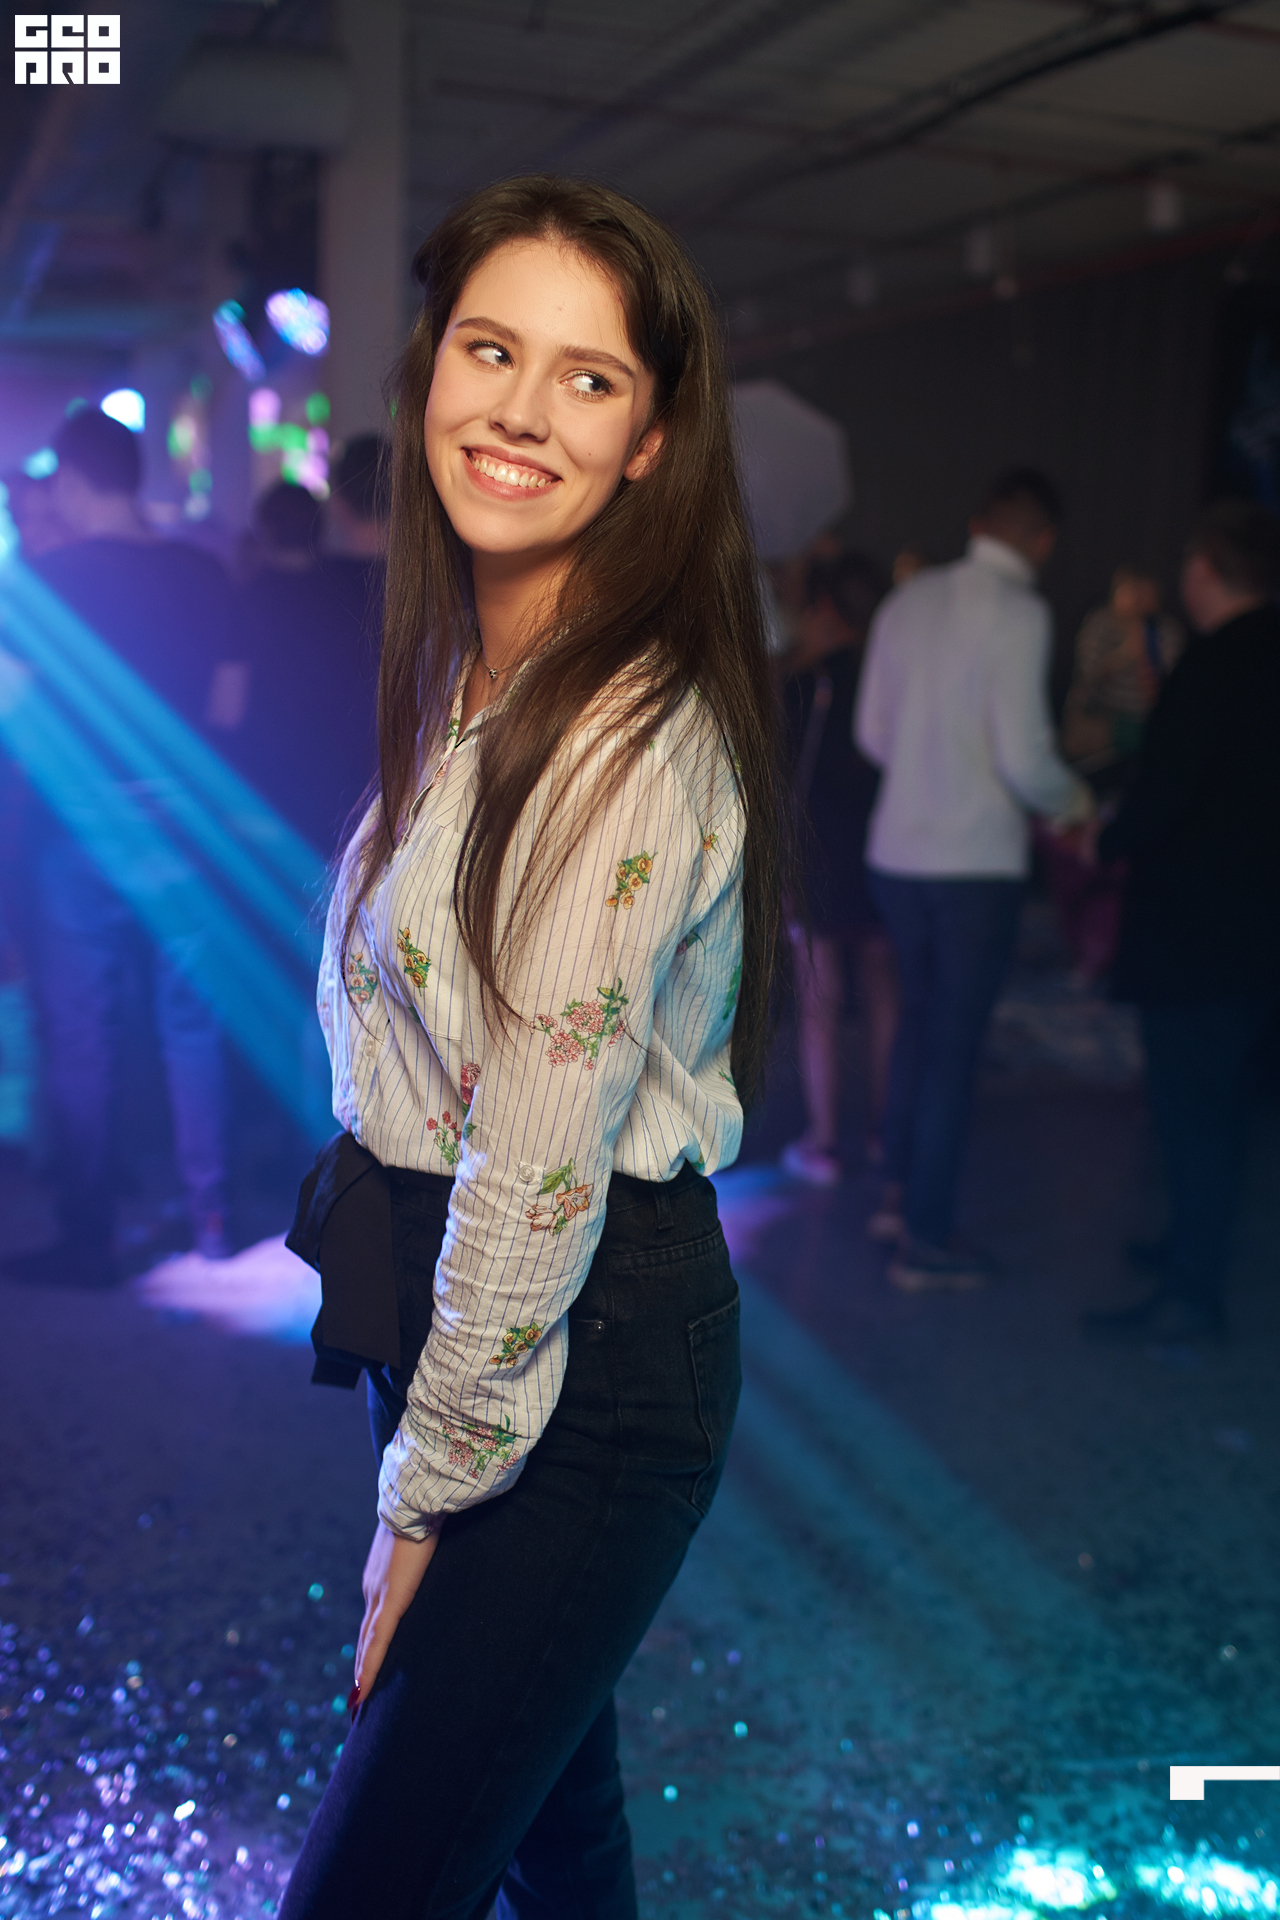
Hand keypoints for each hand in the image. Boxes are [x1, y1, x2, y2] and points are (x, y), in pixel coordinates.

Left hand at [351, 1521, 439, 1707]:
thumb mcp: (420, 1542)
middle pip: (365, 1638)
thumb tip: (433, 1554)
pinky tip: (363, 1689)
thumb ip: (422, 1556)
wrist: (414, 1500)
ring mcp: (378, 1596)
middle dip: (361, 1668)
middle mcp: (372, 1590)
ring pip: (367, 1644)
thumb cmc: (422, 1515)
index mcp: (379, 1578)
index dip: (368, 1646)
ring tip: (358, 1702)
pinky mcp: (391, 1601)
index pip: (372, 1620)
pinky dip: (369, 1667)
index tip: (364, 1669)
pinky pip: (377, 1642)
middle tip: (356, 1699)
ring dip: (362, 1673)